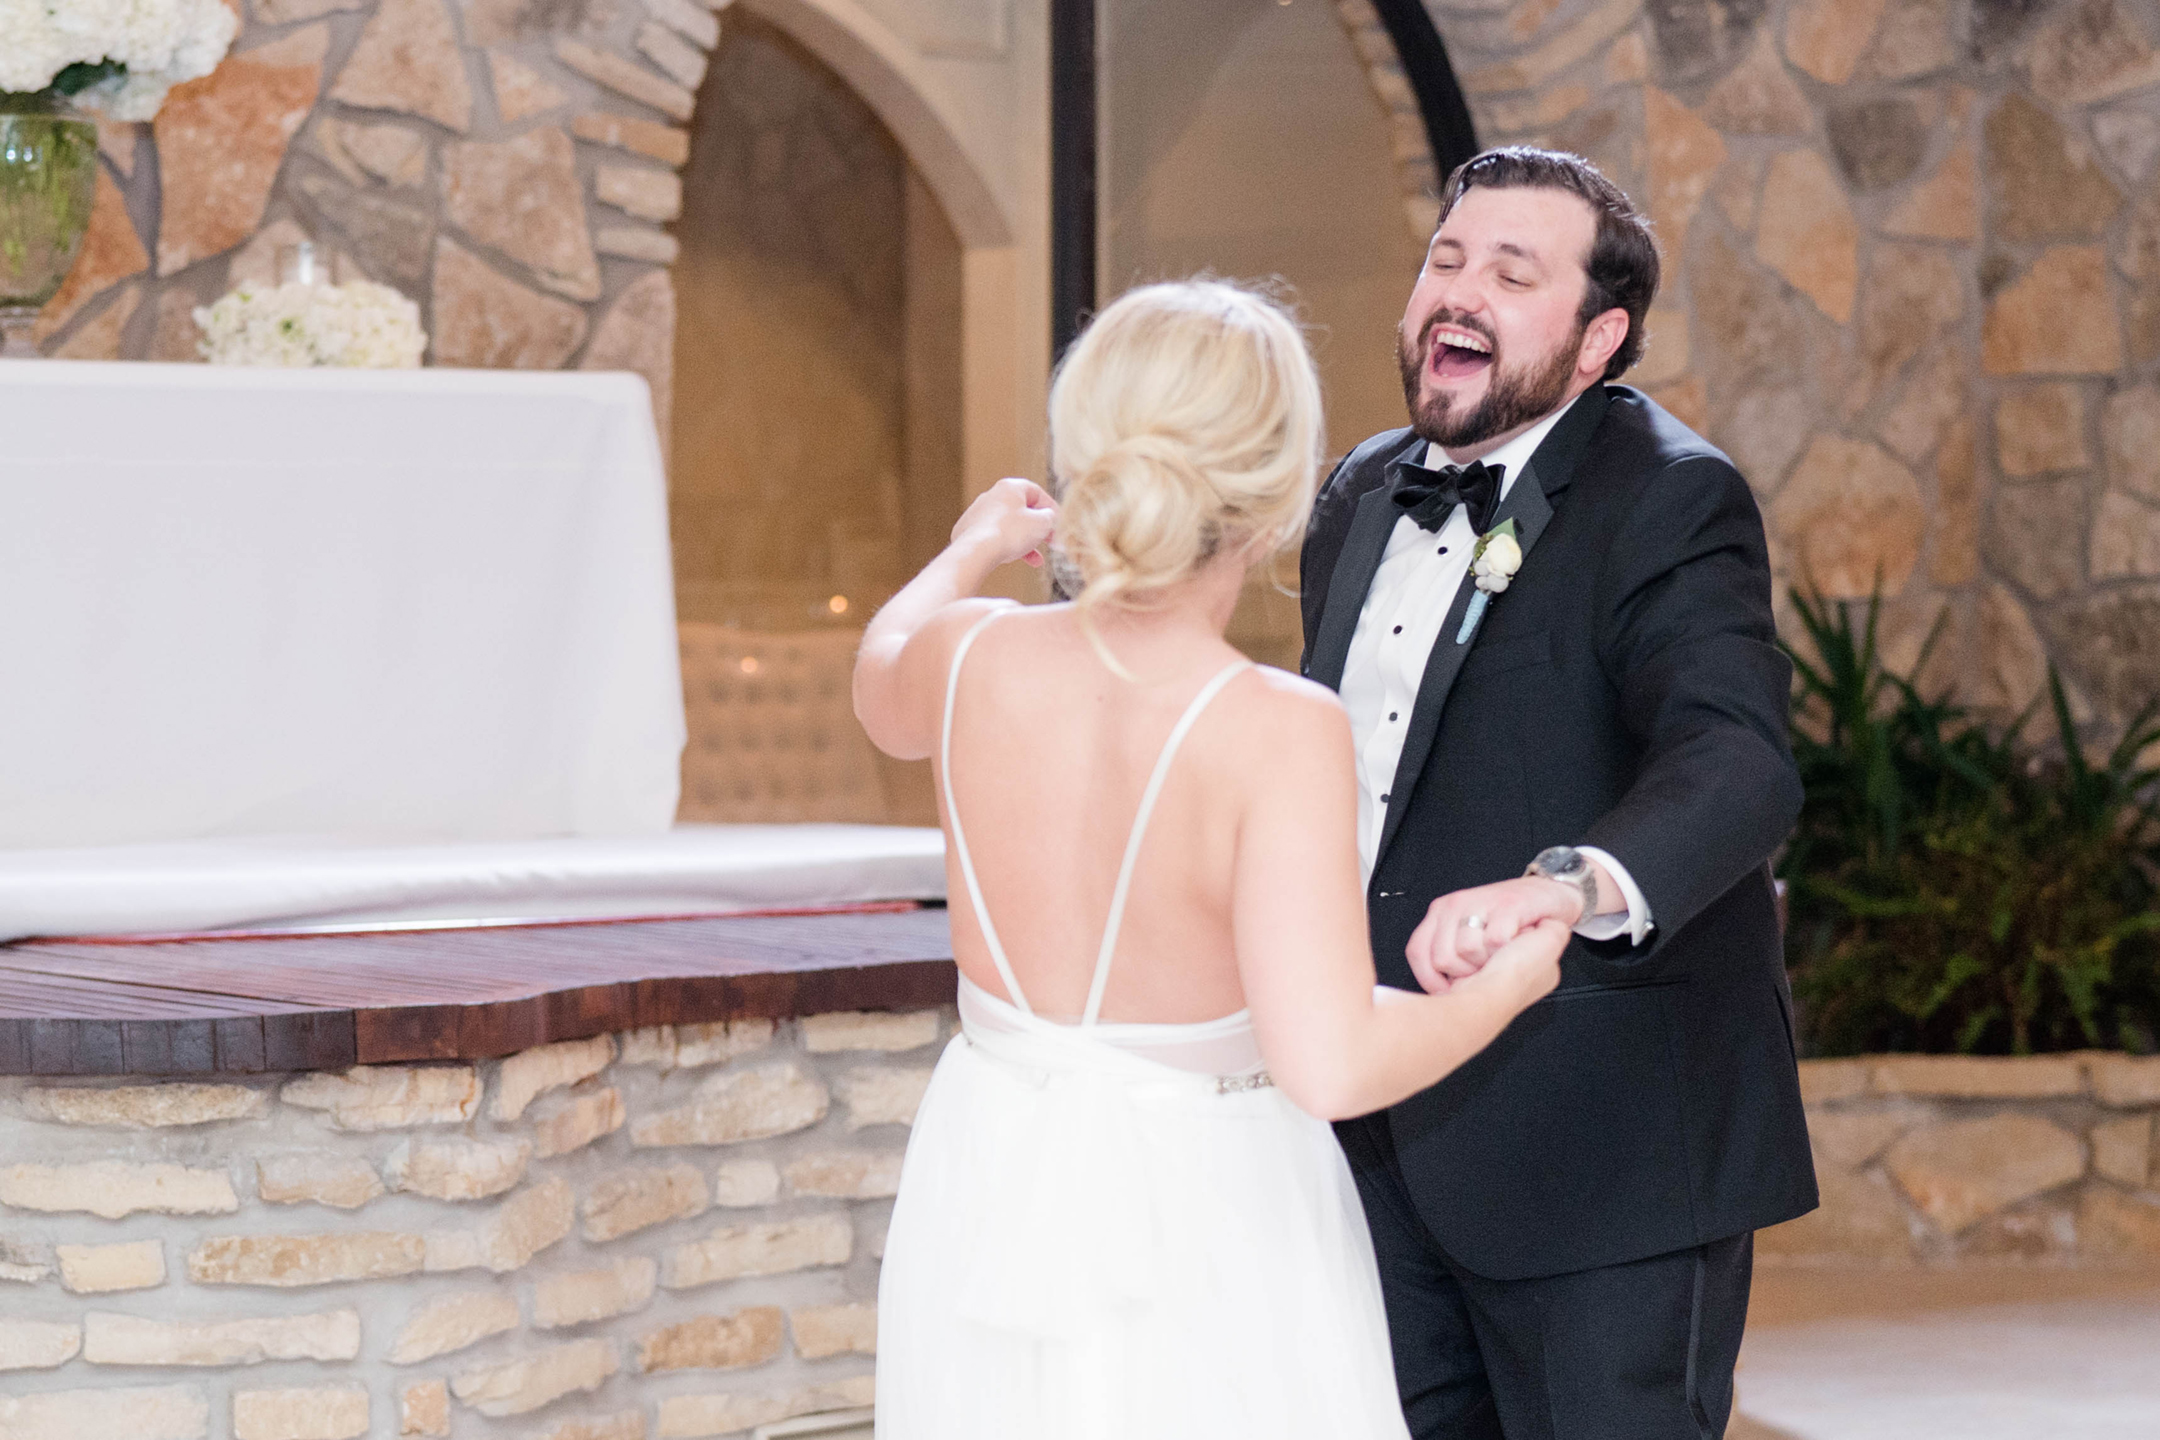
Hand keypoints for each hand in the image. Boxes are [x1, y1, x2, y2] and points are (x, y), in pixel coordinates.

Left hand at [952, 478, 1056, 568]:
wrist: (976, 551)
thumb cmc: (1011, 532)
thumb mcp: (1042, 523)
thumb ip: (1051, 518)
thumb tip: (1050, 518)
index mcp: (1010, 487)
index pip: (1036, 492)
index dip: (1051, 508)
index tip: (1059, 523)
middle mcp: (992, 496)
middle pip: (1022, 510)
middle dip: (1039, 528)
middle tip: (1051, 541)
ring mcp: (978, 513)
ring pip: (1009, 526)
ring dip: (1026, 542)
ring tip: (1037, 560)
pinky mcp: (968, 530)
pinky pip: (994, 536)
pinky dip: (1008, 546)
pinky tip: (1016, 559)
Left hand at [1404, 876, 1582, 993]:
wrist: (1546, 894)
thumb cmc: (1507, 919)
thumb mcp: (1468, 934)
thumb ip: (1449, 956)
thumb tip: (1438, 993)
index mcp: (1441, 912)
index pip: (1417, 952)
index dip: (1432, 980)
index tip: (1451, 990)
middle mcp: (1455, 905)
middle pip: (1442, 957)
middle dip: (1466, 974)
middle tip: (1486, 967)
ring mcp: (1480, 902)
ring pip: (1467, 949)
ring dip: (1488, 962)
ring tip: (1502, 954)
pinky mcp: (1508, 904)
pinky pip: (1496, 941)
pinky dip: (1507, 951)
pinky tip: (1515, 944)